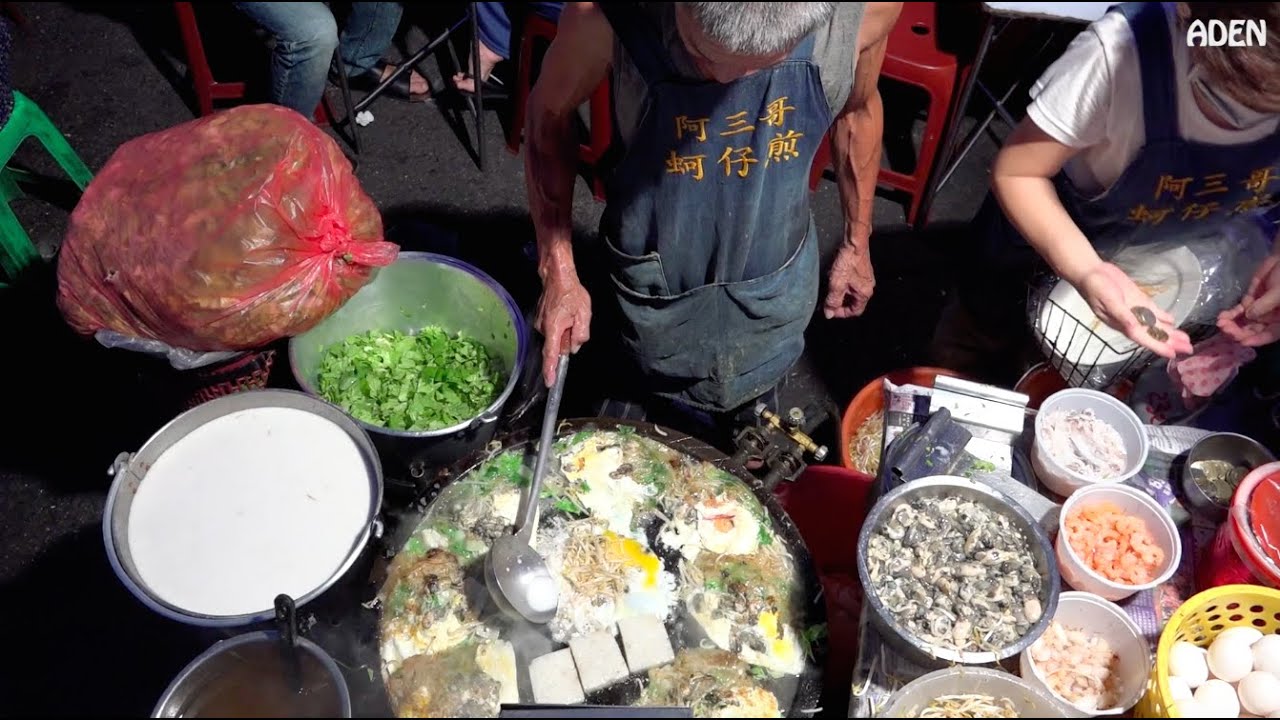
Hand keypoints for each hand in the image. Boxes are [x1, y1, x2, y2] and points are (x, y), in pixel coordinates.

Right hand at [534, 268, 590, 385]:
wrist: (557, 276)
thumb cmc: (571, 292)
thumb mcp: (584, 314)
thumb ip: (581, 334)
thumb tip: (575, 347)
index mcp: (553, 328)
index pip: (551, 354)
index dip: (551, 370)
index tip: (550, 382)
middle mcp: (543, 328)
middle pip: (556, 345)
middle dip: (567, 340)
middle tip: (574, 322)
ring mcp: (540, 323)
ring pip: (555, 337)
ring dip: (565, 332)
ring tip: (571, 314)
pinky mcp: (540, 319)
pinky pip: (552, 330)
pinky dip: (560, 326)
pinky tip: (565, 313)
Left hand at [824, 235, 874, 318]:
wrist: (854, 242)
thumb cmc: (848, 261)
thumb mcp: (837, 284)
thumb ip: (833, 300)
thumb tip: (829, 313)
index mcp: (865, 293)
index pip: (855, 311)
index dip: (842, 313)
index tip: (830, 310)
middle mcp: (868, 286)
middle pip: (853, 302)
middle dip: (840, 302)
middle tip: (828, 299)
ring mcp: (866, 277)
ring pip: (852, 291)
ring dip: (840, 292)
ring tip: (830, 287)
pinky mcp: (861, 269)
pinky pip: (852, 282)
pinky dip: (843, 283)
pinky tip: (835, 277)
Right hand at [1075, 262, 1192, 358]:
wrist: (1090, 272)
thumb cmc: (1096, 288)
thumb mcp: (1108, 302)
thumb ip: (1122, 316)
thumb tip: (1135, 329)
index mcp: (1122, 323)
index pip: (1143, 338)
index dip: (1158, 346)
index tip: (1173, 354)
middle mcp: (1131, 320)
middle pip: (1153, 334)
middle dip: (1170, 342)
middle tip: (1188, 349)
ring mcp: (1135, 310)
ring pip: (1155, 324)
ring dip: (1170, 332)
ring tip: (1185, 339)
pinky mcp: (1137, 299)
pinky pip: (1152, 311)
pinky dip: (1162, 317)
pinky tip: (1172, 321)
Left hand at [1216, 253, 1279, 346]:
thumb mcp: (1279, 292)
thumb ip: (1265, 305)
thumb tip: (1250, 316)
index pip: (1269, 335)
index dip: (1257, 340)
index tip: (1242, 342)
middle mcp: (1270, 319)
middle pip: (1253, 331)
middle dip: (1239, 332)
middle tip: (1225, 329)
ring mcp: (1258, 310)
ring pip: (1244, 322)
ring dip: (1231, 324)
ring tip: (1220, 322)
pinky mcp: (1249, 301)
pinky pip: (1238, 311)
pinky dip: (1230, 314)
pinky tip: (1222, 315)